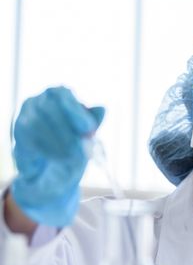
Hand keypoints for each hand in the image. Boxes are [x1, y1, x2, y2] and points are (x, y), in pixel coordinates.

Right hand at [11, 87, 104, 226]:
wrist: (50, 170)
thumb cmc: (71, 145)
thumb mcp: (86, 134)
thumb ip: (92, 121)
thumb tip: (102, 109)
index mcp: (57, 95)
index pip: (63, 94)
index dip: (76, 111)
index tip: (89, 128)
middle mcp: (37, 101)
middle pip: (49, 109)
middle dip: (68, 131)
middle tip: (81, 149)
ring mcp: (24, 116)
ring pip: (38, 125)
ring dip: (58, 143)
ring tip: (72, 158)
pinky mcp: (18, 135)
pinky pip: (29, 139)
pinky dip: (46, 150)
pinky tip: (58, 159)